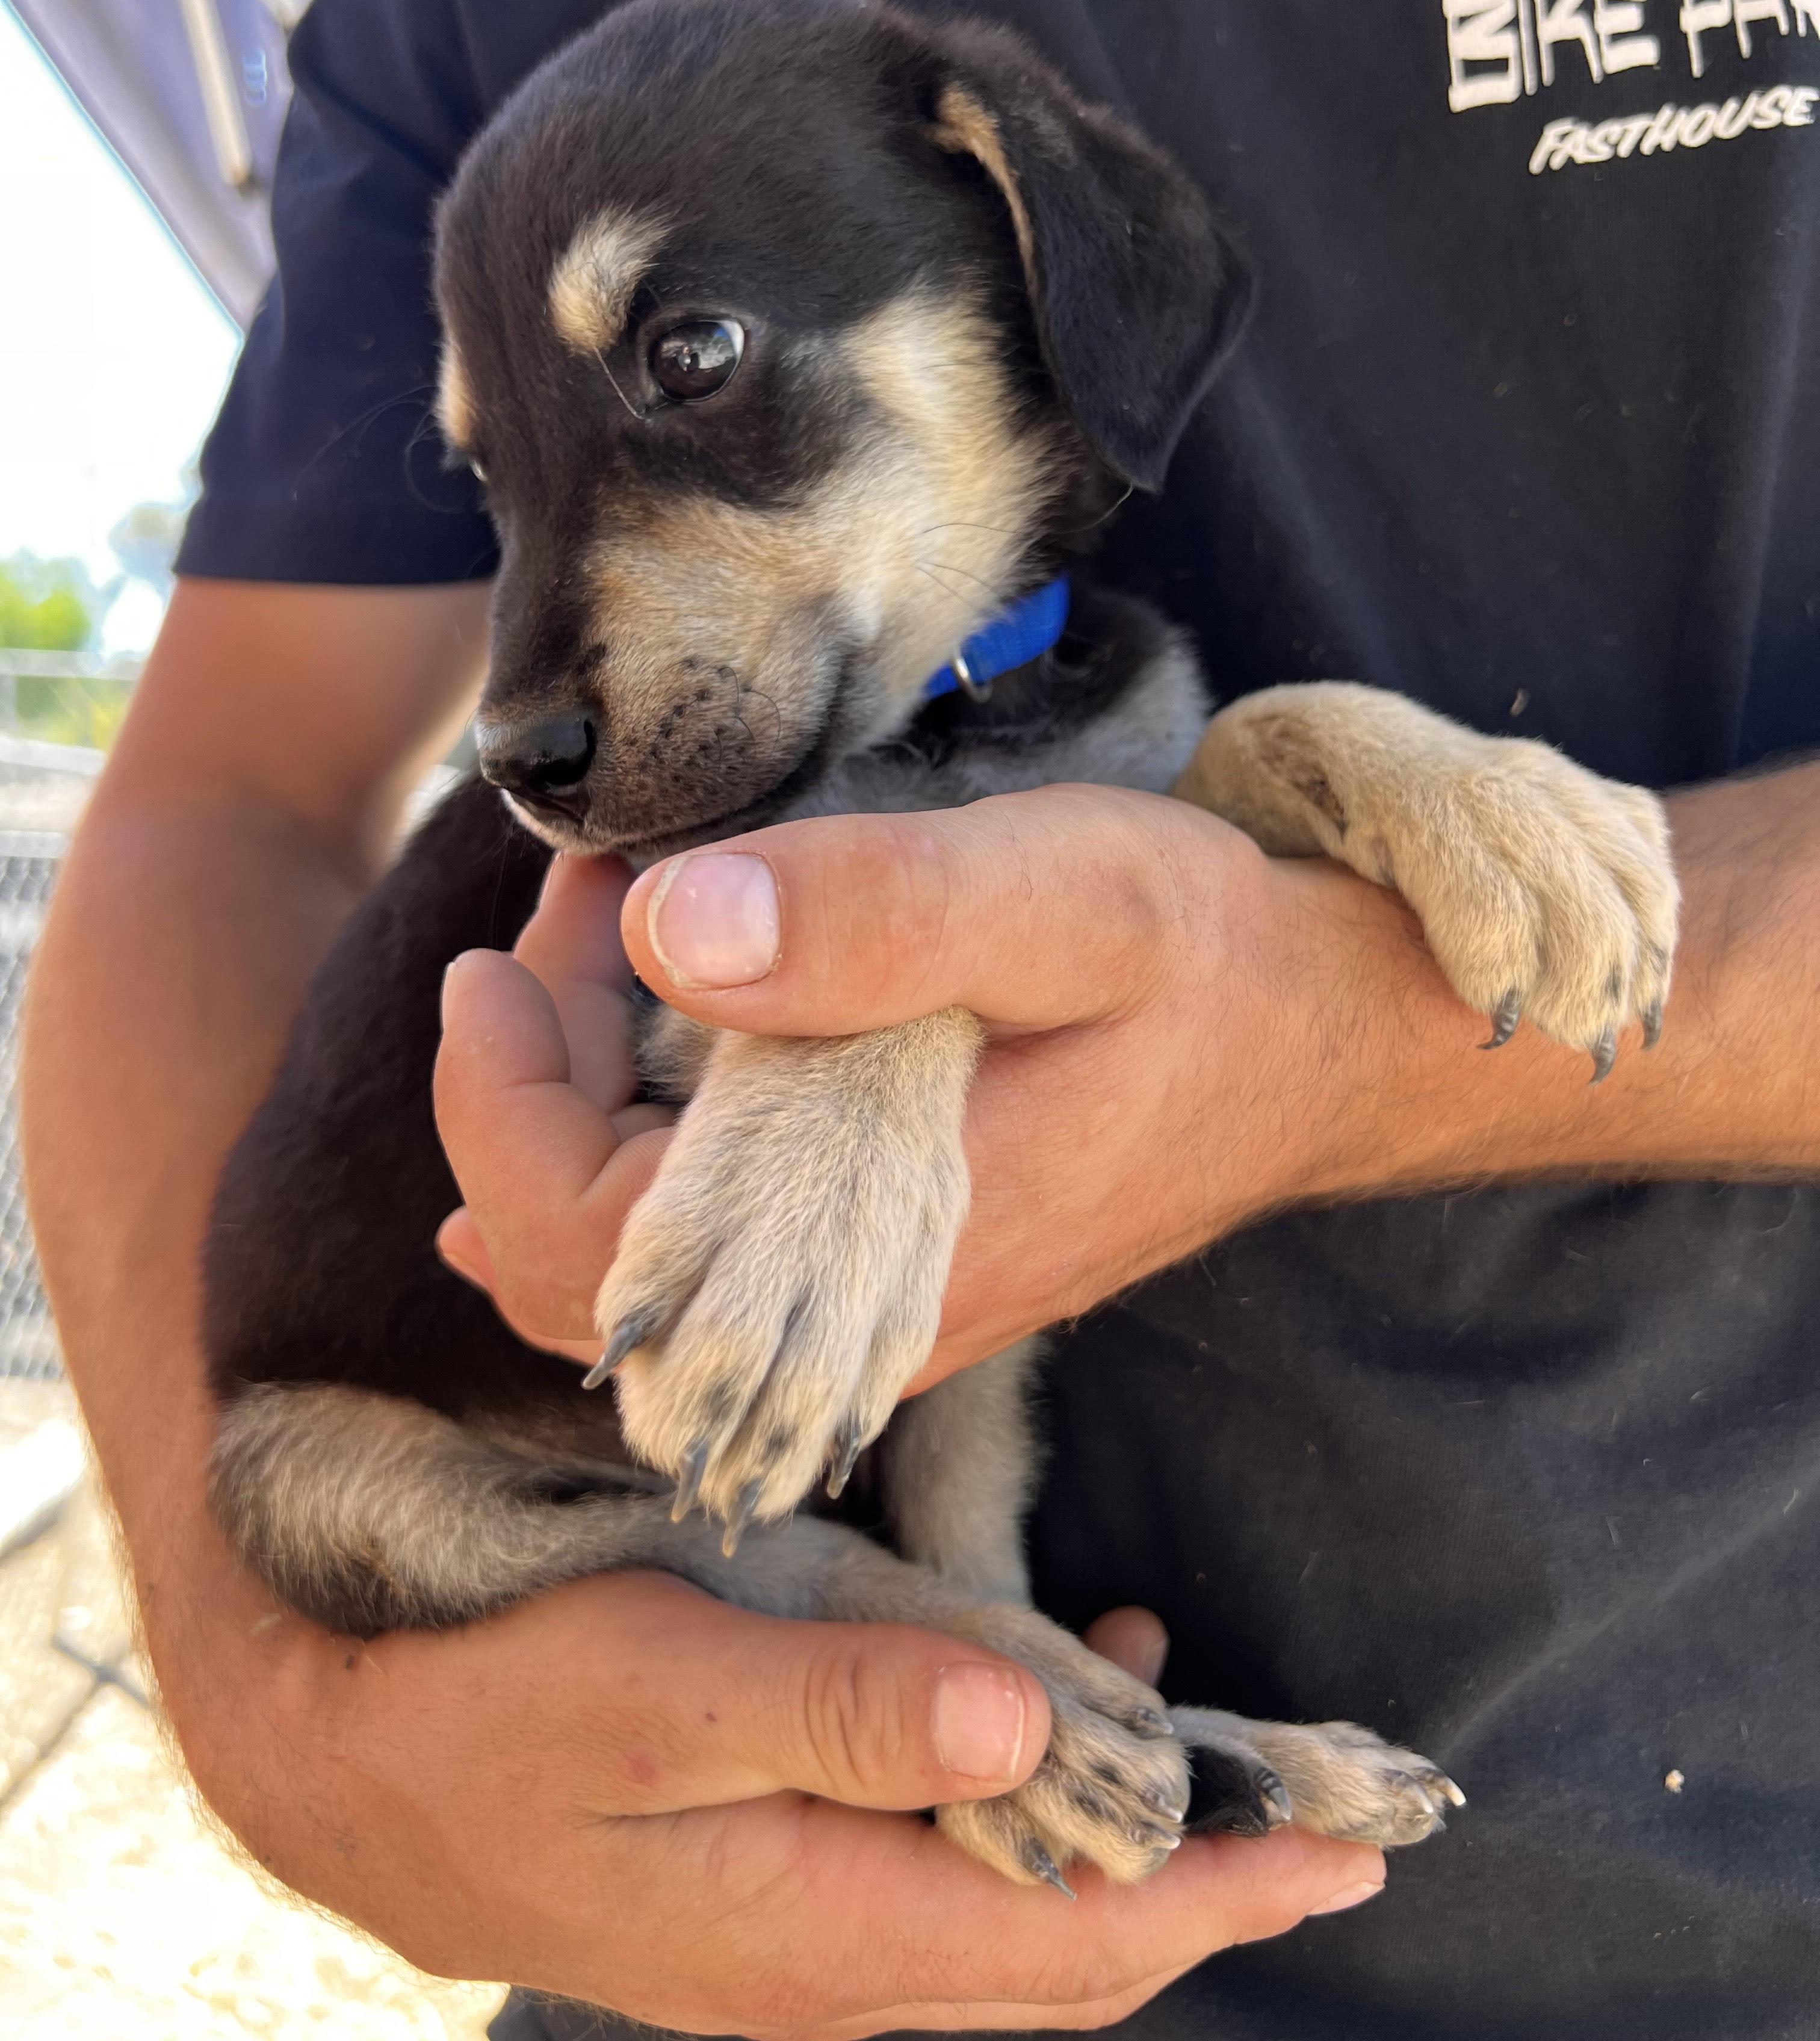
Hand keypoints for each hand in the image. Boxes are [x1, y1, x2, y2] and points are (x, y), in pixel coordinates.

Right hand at [165, 1528, 1381, 2033]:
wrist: (359, 1774)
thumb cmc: (498, 1712)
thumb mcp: (658, 1686)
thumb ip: (840, 1706)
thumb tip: (1025, 1730)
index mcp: (819, 1925)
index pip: (1075, 1939)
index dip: (1220, 1891)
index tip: (1344, 1850)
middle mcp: (829, 1963)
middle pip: (1068, 1952)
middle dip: (1205, 1884)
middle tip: (1325, 1816)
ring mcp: (798, 1940)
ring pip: (1011, 1921)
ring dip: (1120, 1847)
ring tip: (1206, 1753)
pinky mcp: (769, 1894)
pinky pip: (940, 1882)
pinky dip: (1020, 1816)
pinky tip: (1033, 1721)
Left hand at [434, 784, 1399, 1380]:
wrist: (1319, 1039)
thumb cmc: (1202, 959)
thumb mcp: (1060, 894)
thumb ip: (879, 911)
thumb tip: (673, 931)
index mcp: (870, 1239)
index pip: (586, 1242)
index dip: (501, 1098)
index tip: (503, 950)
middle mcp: (851, 1314)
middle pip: (579, 1267)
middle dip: (533, 1080)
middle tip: (585, 908)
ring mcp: (869, 1305)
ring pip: (632, 1273)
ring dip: (576, 1107)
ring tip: (598, 955)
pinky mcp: (889, 1265)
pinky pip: (701, 1261)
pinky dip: (625, 1158)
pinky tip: (611, 1078)